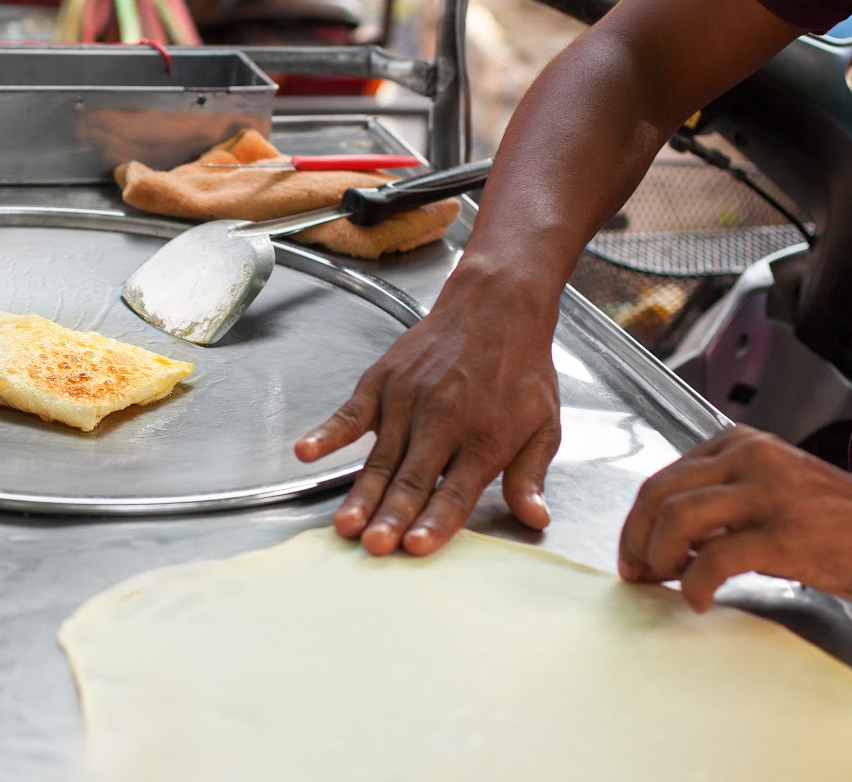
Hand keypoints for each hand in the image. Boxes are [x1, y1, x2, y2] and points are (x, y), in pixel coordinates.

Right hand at [294, 267, 561, 556]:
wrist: (496, 304)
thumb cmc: (520, 368)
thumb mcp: (544, 424)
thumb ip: (531, 474)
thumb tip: (535, 518)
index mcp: (485, 437)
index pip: (456, 489)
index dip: (436, 521)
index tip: (417, 547)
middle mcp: (443, 420)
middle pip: (413, 478)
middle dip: (392, 515)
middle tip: (374, 546)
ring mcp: (408, 400)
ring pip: (382, 457)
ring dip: (363, 493)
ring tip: (346, 525)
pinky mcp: (382, 382)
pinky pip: (350, 413)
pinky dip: (327, 434)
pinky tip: (307, 453)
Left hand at [618, 425, 851, 610]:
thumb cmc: (828, 517)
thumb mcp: (765, 486)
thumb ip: (716, 498)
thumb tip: (660, 537)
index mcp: (737, 444)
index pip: (662, 478)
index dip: (636, 521)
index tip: (632, 552)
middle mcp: (748, 460)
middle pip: (659, 494)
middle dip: (636, 539)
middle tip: (637, 572)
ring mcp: (768, 494)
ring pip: (678, 518)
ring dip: (660, 556)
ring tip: (669, 580)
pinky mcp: (785, 535)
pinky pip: (717, 558)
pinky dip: (695, 584)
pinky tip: (699, 598)